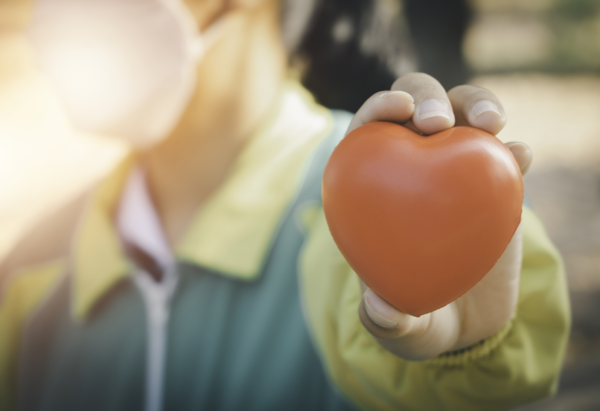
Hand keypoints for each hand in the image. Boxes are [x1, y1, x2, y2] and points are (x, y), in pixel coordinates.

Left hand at [349, 73, 531, 359]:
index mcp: (375, 187)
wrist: (466, 323)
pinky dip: (512, 150)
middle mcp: (414, 166)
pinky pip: (503, 156)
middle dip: (428, 96)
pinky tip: (520, 159)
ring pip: (464, 113)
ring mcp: (456, 171)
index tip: (398, 110)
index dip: (377, 108)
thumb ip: (386, 320)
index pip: (367, 132)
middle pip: (416, 104)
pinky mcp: (494, 185)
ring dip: (477, 104)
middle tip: (440, 124)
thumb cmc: (420, 319)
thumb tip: (382, 309)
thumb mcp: (401, 328)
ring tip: (491, 125)